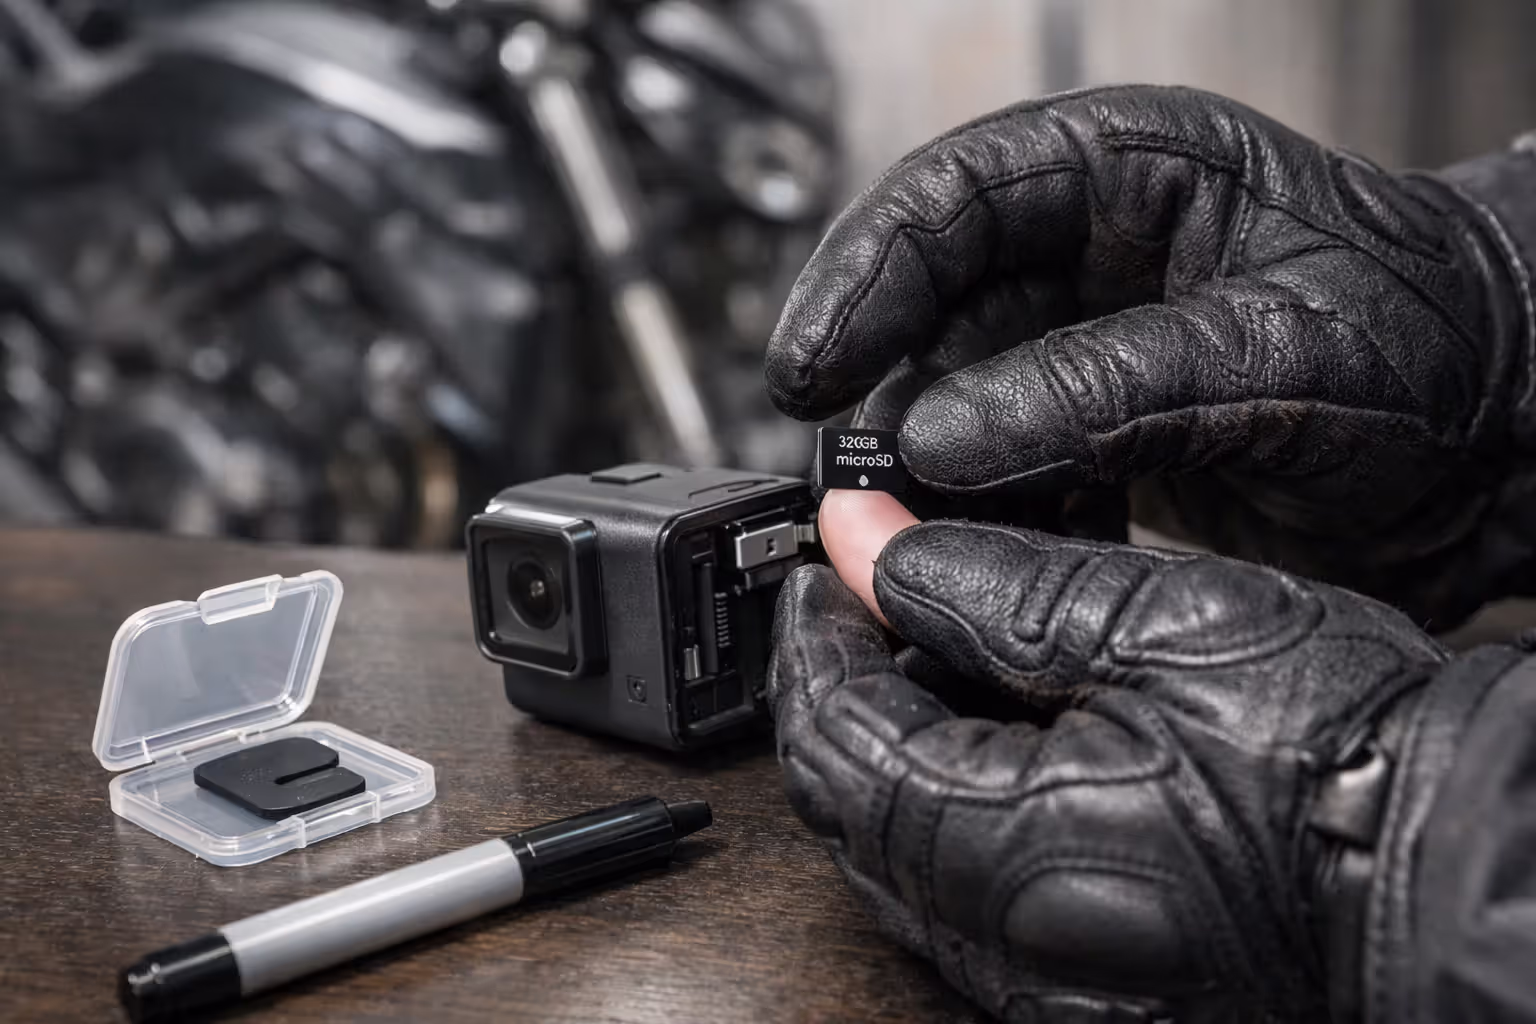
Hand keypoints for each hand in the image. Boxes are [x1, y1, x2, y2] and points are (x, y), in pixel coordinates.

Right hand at [766, 85, 1535, 625]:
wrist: (1504, 449)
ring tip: (911, 532)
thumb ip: (1107, 389)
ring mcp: (1088, 348)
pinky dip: (982, 517)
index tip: (809, 368)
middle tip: (848, 478)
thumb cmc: (1435, 348)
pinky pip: (1000, 469)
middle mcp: (1096, 253)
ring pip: (952, 398)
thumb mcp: (1279, 353)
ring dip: (926, 471)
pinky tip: (987, 552)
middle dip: (879, 390)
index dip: (862, 277)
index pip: (953, 199)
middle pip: (930, 305)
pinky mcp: (1094, 435)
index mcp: (1137, 173)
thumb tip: (945, 436)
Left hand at [768, 491, 1532, 1020]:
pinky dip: (945, 806)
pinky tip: (993, 737)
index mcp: (1006, 854)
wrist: (1466, 865)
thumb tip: (871, 539)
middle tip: (872, 597)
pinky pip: (960, 897)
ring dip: (889, 745)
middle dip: (841, 688)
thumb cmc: (1347, 755)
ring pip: (895, 855)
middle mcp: (1004, 947)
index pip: (833, 736)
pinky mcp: (1080, 995)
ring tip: (935, 648)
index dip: (814, 636)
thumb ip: (987, 583)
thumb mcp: (1161, 622)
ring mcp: (1039, 986)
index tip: (827, 566)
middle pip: (845, 805)